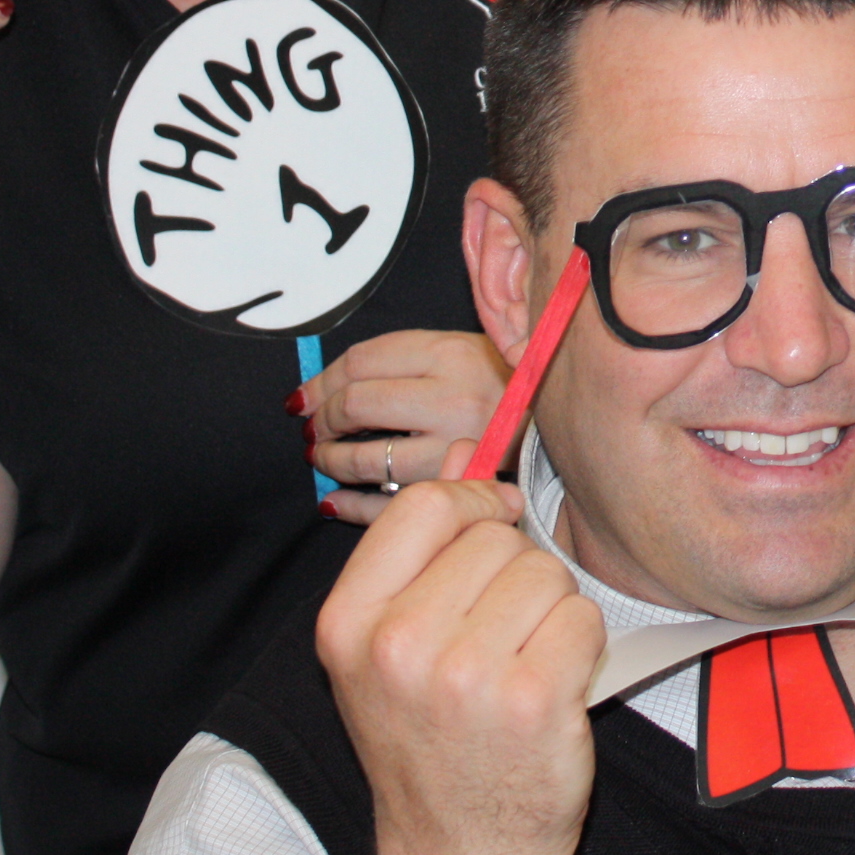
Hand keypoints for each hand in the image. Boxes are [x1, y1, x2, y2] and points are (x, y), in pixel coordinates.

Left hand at [303, 330, 513, 524]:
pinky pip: (391, 504)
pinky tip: (333, 501)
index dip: (319, 382)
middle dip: (321, 421)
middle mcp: (453, 399)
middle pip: (358, 406)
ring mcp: (457, 448)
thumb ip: (392, 359)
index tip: (303, 398)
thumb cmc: (492, 379)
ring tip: (321, 458)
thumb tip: (320, 388)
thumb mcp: (452, 347)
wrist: (551, 415)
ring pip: (368, 459)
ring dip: (330, 462)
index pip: (360, 363)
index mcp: (448, 354)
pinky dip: (352, 507)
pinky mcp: (459, 488)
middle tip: (312, 429)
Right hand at [319, 441, 604, 854]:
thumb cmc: (432, 744)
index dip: (473, 504)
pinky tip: (548, 689)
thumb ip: (422, 550)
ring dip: (549, 610)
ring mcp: (465, 675)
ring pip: (544, 573)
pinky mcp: (532, 699)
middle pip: (494, 539)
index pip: (426, 505)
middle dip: (513, 574)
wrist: (461, 850)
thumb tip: (469, 455)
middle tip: (497, 637)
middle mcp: (398, 647)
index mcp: (350, 622)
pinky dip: (579, 646)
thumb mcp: (391, 645)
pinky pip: (582, 617)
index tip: (489, 528)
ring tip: (519, 665)